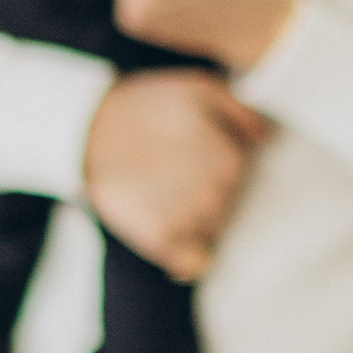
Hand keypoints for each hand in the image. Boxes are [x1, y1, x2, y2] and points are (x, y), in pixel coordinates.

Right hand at [82, 68, 262, 281]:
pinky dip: (187, 259)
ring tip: (162, 196)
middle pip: (227, 207)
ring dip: (194, 222)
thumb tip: (267, 140)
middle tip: (172, 176)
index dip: (215, 167)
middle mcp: (217, 194)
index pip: (240, 177)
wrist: (85, 131)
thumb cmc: (145, 106)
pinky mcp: (161, 241)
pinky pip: (191, 265)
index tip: (189, 156)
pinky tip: (170, 237)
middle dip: (207, 195)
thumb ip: (242, 110)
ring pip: (210, 233)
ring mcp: (190, 220)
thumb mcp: (198, 87)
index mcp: (231, 160)